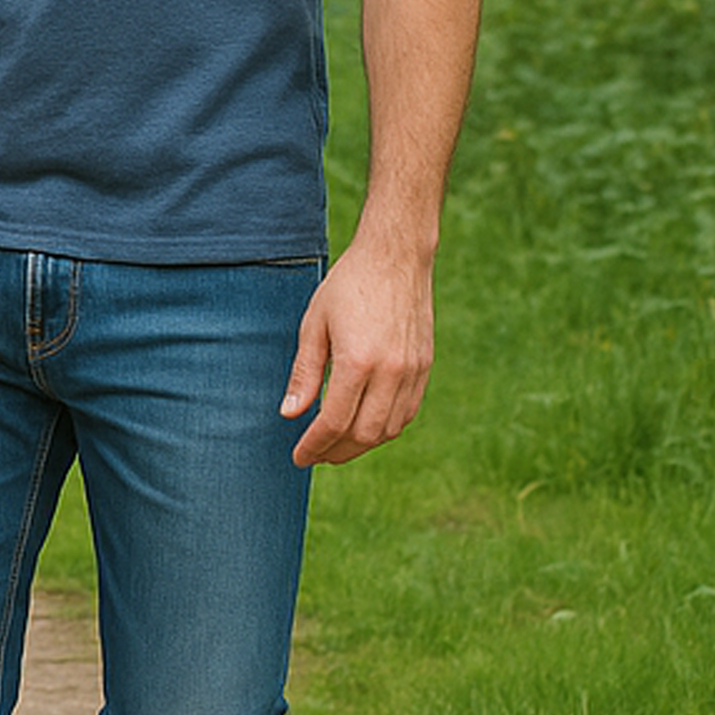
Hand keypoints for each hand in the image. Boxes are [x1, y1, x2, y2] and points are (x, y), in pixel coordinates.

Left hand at [279, 240, 435, 467]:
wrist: (396, 257)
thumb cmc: (348, 286)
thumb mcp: (314, 325)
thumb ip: (304, 374)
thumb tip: (290, 414)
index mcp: (358, 362)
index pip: (334, 422)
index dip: (314, 445)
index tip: (298, 456)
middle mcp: (391, 372)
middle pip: (363, 434)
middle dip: (336, 452)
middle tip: (314, 455)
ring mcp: (413, 371)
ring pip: (388, 429)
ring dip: (361, 444)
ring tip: (336, 445)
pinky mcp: (425, 366)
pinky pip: (407, 412)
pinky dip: (385, 428)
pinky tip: (365, 426)